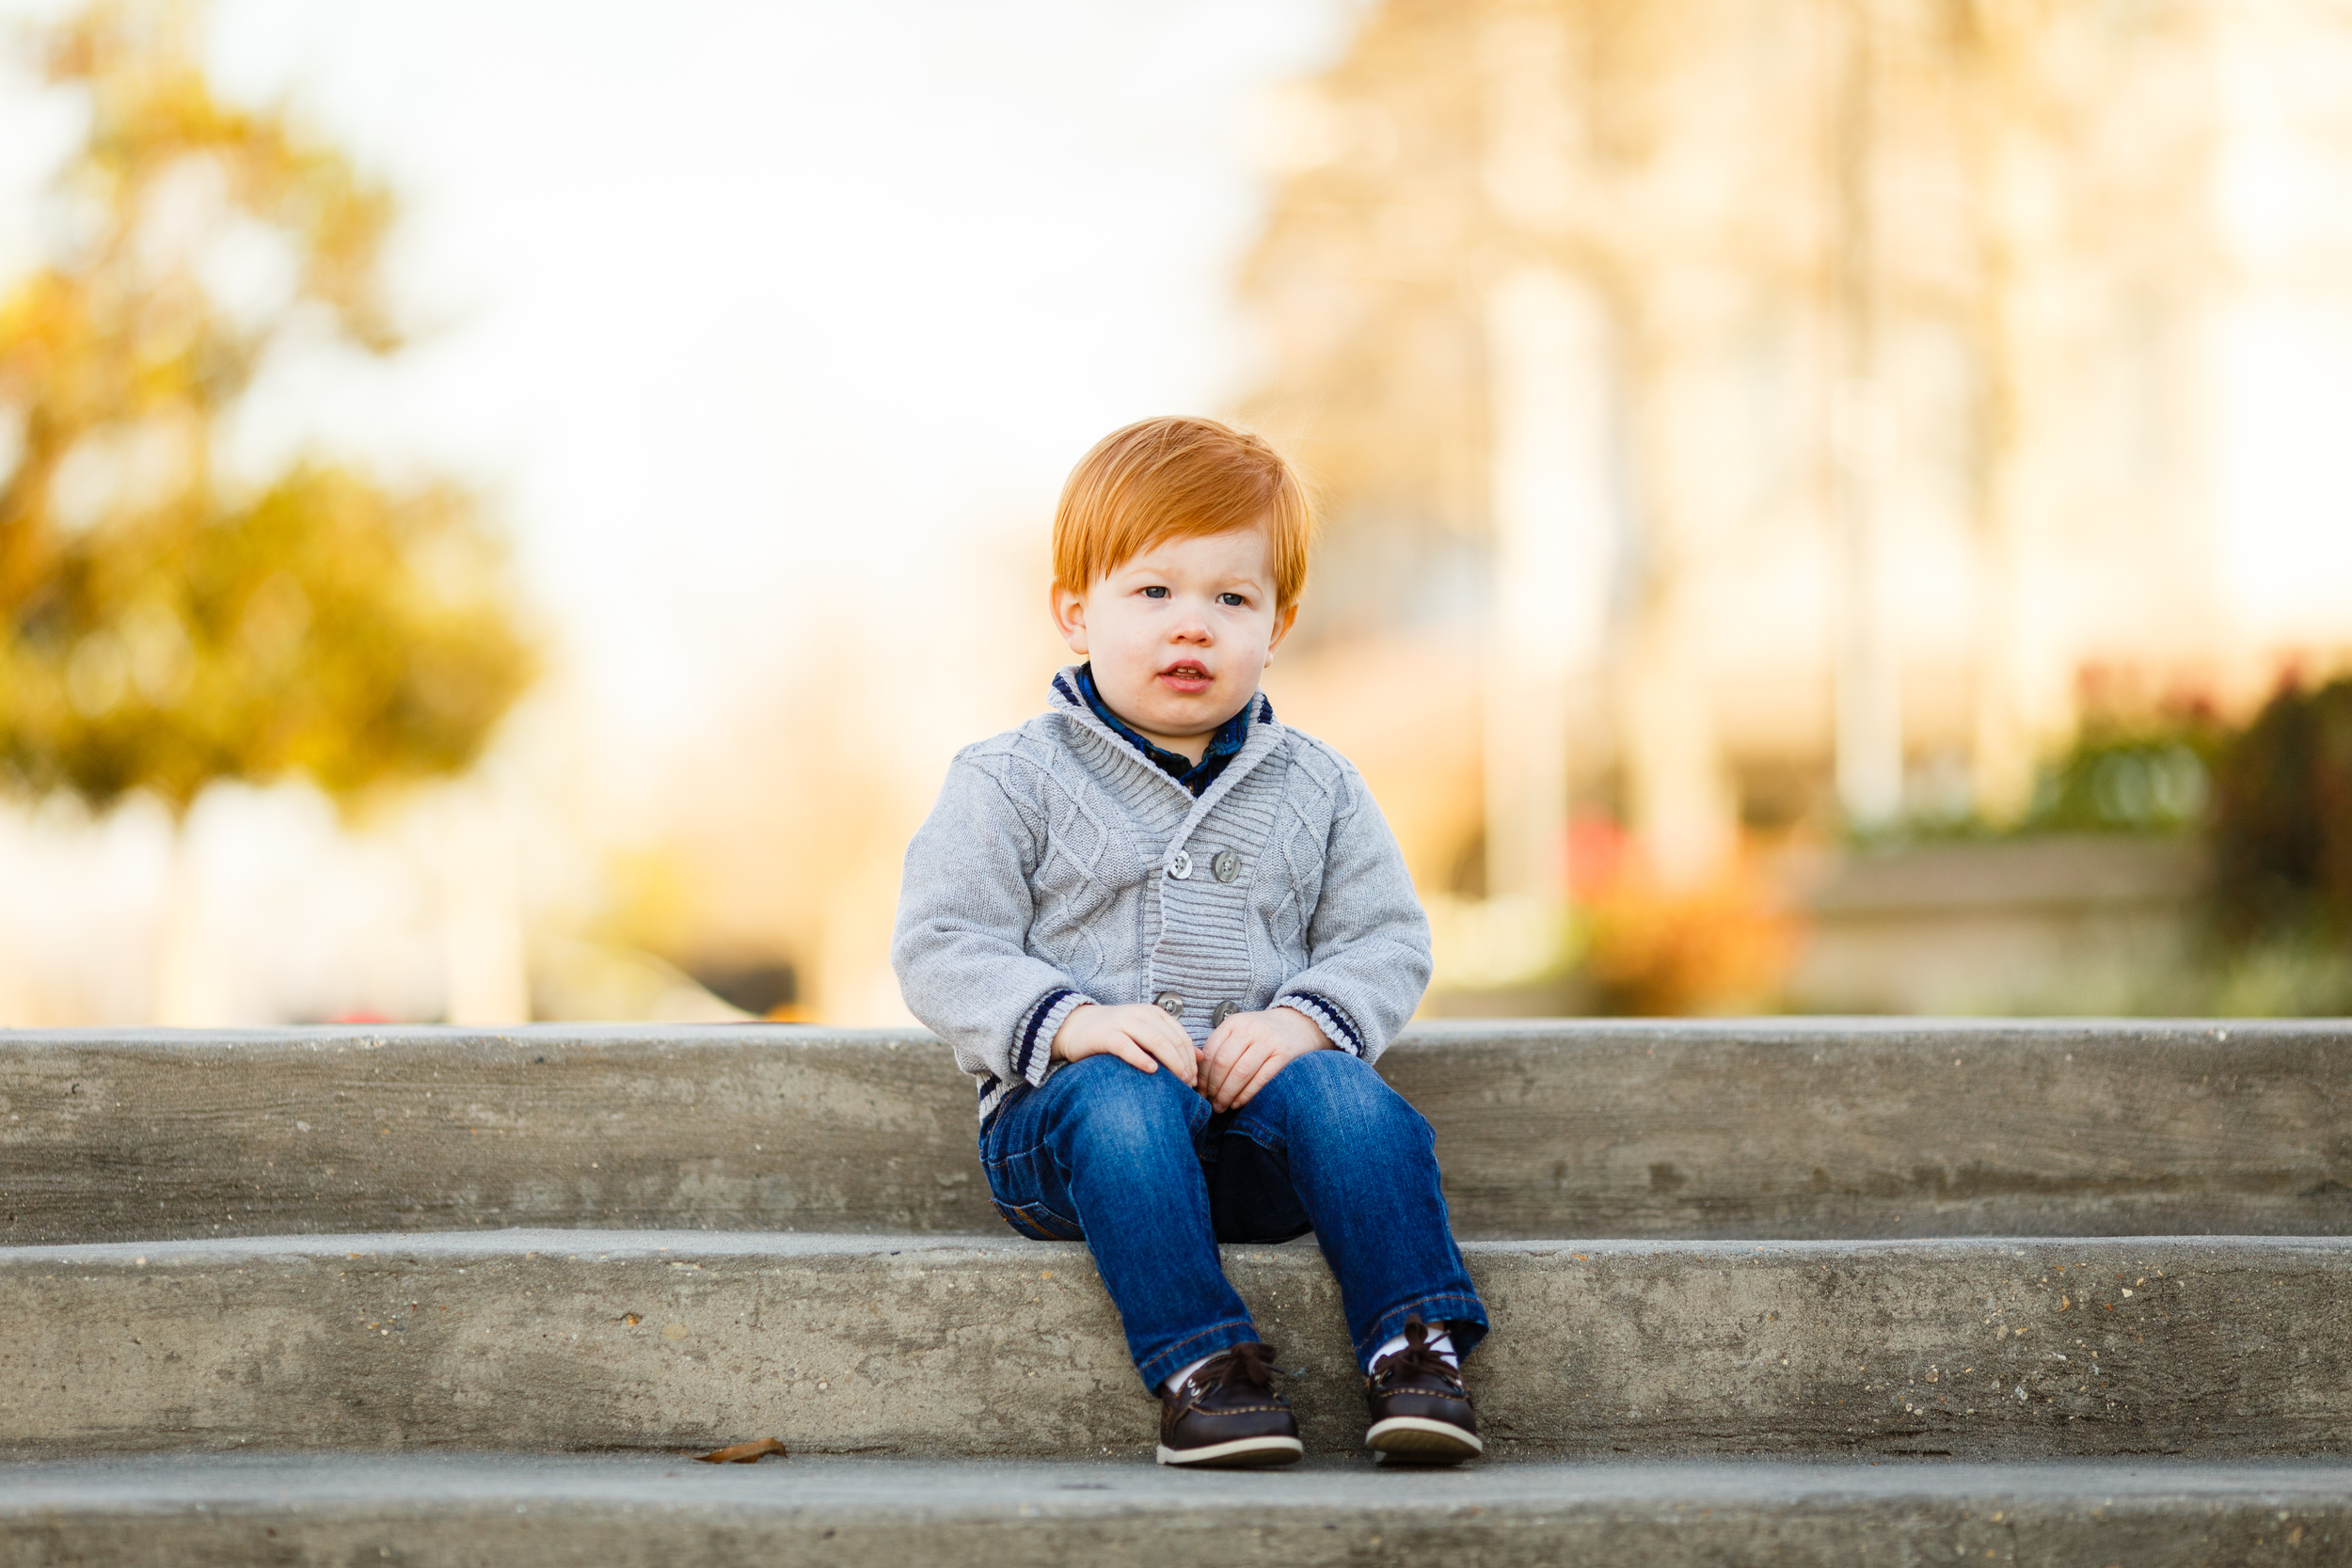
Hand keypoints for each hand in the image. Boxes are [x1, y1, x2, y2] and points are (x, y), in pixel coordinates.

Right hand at [1050, 1002, 1198, 1085]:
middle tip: (1188, 1084)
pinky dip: (1142, 1059)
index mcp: (1153, 1013)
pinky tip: (1151, 1071)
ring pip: (1155, 1041)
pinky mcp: (1106, 1035)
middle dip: (1184, 1063)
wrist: (1074, 1026)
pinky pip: (1127, 1046)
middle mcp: (1140, 1014)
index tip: (1195, 1078)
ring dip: (1170, 1063)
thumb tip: (1201, 1057)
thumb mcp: (1145, 1033)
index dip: (1190, 1058)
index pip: (1180, 1035)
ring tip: (1177, 1080)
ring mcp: (1122, 1023)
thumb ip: (1171, 1041)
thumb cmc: (1113, 1034)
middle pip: (1171, 1039)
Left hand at [1200, 1006, 1329, 1110]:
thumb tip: (1199, 1080)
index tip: (1199, 1090)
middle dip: (1213, 1087)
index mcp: (1235, 1023)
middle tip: (1209, 1102)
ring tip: (1221, 1106)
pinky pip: (1261, 1079)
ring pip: (1240, 1073)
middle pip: (1223, 1063)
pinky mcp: (1283, 1055)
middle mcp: (1250, 1029)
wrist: (1300, 1024)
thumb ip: (1222, 1048)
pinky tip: (1238, 1103)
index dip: (1202, 1074)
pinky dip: (1246, 1095)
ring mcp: (1268, 1041)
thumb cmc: (1263, 1033)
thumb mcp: (1241, 1031)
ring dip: (1227, 1094)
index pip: (1211, 1051)